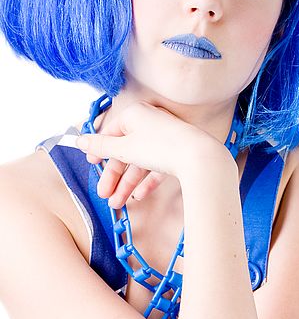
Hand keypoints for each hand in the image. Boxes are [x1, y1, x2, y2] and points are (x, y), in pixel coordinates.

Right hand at [75, 101, 225, 207]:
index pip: (111, 132)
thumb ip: (101, 147)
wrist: (199, 157)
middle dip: (113, 176)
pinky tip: (138, 196)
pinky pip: (157, 167)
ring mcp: (164, 139)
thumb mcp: (124, 148)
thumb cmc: (161, 146)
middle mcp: (150, 124)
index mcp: (135, 115)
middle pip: (125, 151)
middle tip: (104, 194)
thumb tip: (80, 140)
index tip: (92, 165)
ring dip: (127, 184)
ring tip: (118, 203)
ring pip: (140, 162)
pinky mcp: (176, 153)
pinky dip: (146, 181)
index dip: (100, 150)